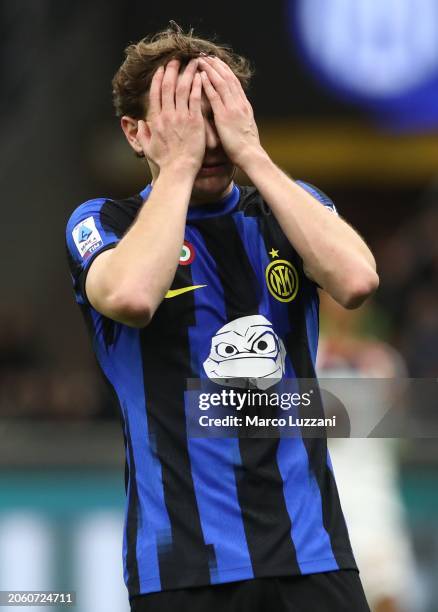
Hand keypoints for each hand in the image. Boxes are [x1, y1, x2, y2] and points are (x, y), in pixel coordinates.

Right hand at [136, 59, 205, 175]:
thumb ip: (143, 134)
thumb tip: (140, 124)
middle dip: (172, 70)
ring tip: (193, 62)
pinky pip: (195, 99)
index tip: (162, 69)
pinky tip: (200, 76)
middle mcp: (167, 115)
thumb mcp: (148, 147)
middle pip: (168, 86)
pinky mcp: (194, 121)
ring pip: (183, 89)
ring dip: (187, 73)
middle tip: (177, 59)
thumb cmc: (165, 162)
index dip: (159, 79)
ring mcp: (181, 117)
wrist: (178, 170)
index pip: (156, 93)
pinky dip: (197, 86)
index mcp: (156, 120)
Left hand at [198, 56, 263, 168]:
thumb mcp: (244, 127)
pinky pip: (215, 96)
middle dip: (217, 65)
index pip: (234, 82)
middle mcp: (239, 103)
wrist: (250, 155)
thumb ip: (238, 117)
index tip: (216, 62)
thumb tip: (234, 113)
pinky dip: (208, 84)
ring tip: (200, 60)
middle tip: (206, 55)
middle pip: (228, 77)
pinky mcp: (225, 116)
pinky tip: (200, 76)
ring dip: (211, 69)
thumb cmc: (246, 147)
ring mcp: (233, 108)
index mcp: (244, 106)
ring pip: (221, 82)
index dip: (225, 70)